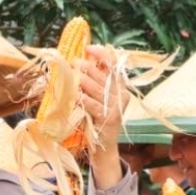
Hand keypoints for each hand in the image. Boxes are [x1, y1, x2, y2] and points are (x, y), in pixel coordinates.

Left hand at [76, 44, 127, 187]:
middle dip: (89, 67)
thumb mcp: (99, 98)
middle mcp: (122, 96)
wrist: (104, 146)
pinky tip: (75, 94)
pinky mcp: (109, 119)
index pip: (115, 65)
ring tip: (73, 74)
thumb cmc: (98, 119)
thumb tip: (81, 61)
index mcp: (121, 87)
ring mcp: (116, 108)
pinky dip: (83, 98)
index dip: (103, 54)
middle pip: (105, 76)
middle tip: (75, 61)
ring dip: (84, 80)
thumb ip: (96, 82)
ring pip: (98, 89)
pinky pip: (94, 105)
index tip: (89, 48)